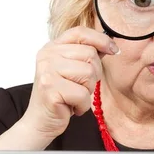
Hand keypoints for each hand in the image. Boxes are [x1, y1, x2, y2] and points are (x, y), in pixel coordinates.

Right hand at [19, 26, 119, 142]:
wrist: (40, 121)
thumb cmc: (59, 96)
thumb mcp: (72, 70)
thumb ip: (86, 55)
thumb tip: (109, 45)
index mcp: (52, 47)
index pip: (80, 32)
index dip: (101, 39)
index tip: (113, 50)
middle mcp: (47, 56)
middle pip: (89, 54)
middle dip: (93, 74)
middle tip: (80, 86)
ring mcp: (47, 72)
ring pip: (88, 73)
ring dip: (87, 90)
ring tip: (74, 96)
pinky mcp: (51, 90)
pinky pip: (82, 94)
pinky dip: (82, 105)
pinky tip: (71, 107)